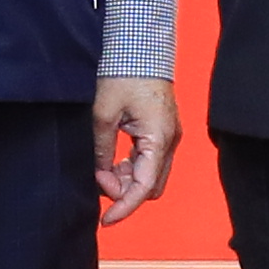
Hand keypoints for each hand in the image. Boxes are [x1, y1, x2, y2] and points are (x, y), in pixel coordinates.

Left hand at [94, 76, 176, 225]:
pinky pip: (151, 161)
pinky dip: (134, 167)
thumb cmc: (124, 74)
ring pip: (151, 175)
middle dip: (125, 193)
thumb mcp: (103, 115)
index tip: (105, 220)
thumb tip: (99, 178)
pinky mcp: (163, 131)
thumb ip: (102, 152)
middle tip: (99, 182)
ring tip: (103, 168)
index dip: (124, 207)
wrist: (140, 48)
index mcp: (159, 138)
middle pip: (151, 186)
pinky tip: (115, 160)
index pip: (143, 187)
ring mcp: (169, 136)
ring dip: (129, 180)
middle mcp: (170, 141)